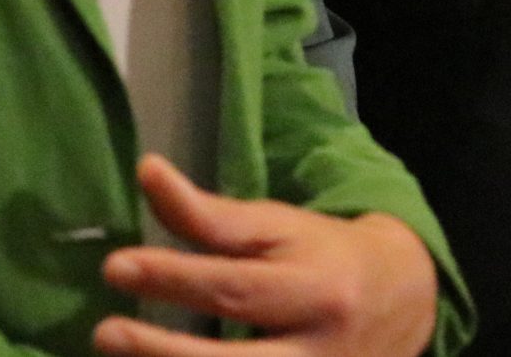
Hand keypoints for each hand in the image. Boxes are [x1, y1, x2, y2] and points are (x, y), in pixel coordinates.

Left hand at [95, 156, 437, 356]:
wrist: (404, 302)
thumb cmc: (324, 255)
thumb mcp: (279, 226)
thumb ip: (212, 213)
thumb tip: (147, 170)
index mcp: (314, 284)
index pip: (236, 283)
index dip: (173, 276)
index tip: (116, 266)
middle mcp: (317, 344)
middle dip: (163, 350)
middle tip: (106, 331)